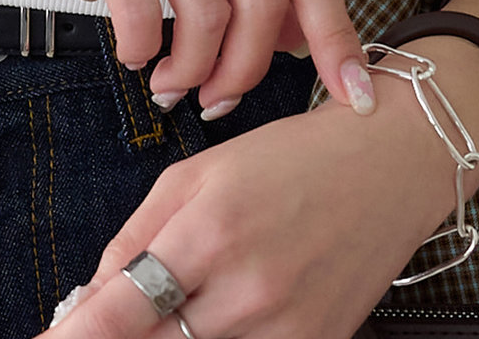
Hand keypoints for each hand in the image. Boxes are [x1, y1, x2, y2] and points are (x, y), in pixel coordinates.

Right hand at [0, 0, 377, 117]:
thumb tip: (296, 31)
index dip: (336, 35)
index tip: (355, 91)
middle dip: (248, 70)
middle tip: (223, 98)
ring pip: (205, 14)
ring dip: (193, 71)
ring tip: (172, 81)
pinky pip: (139, 11)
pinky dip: (142, 50)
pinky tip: (134, 53)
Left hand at [42, 88, 467, 338]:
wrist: (389, 165)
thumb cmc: (293, 158)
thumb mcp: (200, 171)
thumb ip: (136, 235)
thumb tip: (89, 301)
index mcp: (210, 230)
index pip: (118, 312)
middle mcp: (247, 289)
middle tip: (106, 326)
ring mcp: (286, 329)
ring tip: (179, 308)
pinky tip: (213, 321)